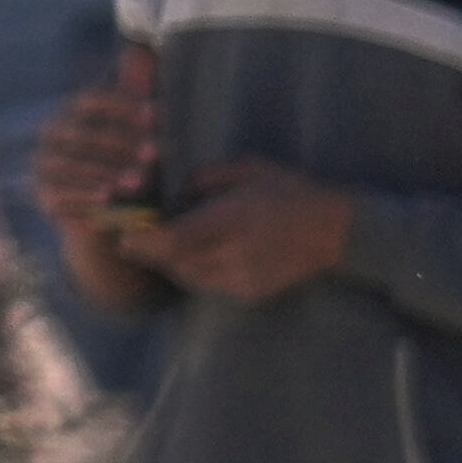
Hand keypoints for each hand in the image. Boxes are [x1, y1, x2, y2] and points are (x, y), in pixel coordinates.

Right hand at [31, 59, 162, 231]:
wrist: (111, 217)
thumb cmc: (130, 167)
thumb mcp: (139, 134)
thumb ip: (137, 94)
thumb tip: (146, 49)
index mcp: (75, 115)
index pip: (92, 101)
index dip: (123, 106)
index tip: (156, 116)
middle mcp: (54, 134)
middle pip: (84, 134)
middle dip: (123, 144)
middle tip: (156, 153)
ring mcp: (44, 163)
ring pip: (72, 163)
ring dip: (108, 172)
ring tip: (140, 181)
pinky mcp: (41, 192)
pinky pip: (60, 191)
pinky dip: (85, 194)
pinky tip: (108, 198)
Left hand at [141, 162, 359, 303]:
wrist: (338, 232)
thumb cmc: (292, 192)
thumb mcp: (248, 169)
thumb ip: (204, 180)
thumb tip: (174, 195)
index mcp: (231, 221)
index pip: (172, 241)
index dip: (142, 241)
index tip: (123, 234)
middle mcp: (234, 255)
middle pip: (174, 263)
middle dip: (152, 252)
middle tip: (136, 238)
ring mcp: (243, 278)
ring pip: (189, 277)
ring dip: (173, 263)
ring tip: (169, 246)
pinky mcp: (251, 293)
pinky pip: (210, 285)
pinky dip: (198, 272)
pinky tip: (204, 256)